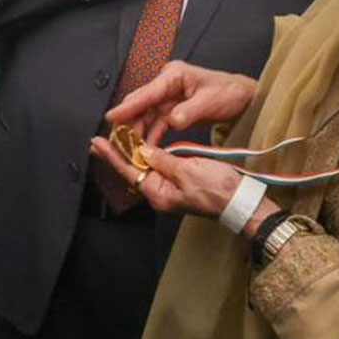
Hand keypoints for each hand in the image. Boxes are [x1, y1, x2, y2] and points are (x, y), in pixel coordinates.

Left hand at [88, 135, 276, 233]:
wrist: (241, 201)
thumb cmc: (219, 190)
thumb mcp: (189, 171)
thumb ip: (163, 160)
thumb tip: (143, 150)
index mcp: (159, 194)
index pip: (129, 172)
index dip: (113, 155)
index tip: (97, 142)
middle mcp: (160, 194)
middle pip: (132, 171)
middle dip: (117, 153)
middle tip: (100, 138)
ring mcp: (168, 189)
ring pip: (144, 168)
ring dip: (132, 152)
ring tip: (118, 137)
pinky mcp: (178, 183)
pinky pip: (156, 167)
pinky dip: (147, 154)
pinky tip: (142, 145)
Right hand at [106, 60, 258, 146]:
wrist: (244, 98)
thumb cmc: (230, 93)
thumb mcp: (211, 101)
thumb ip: (190, 111)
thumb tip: (172, 121)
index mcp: (174, 75)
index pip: (147, 92)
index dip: (128, 106)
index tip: (111, 117)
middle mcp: (167, 84)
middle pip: (141, 103)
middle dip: (128, 121)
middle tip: (118, 139)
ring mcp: (169, 97)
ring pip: (146, 115)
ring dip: (138, 131)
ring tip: (130, 147)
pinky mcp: (172, 109)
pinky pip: (156, 122)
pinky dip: (150, 134)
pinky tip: (146, 147)